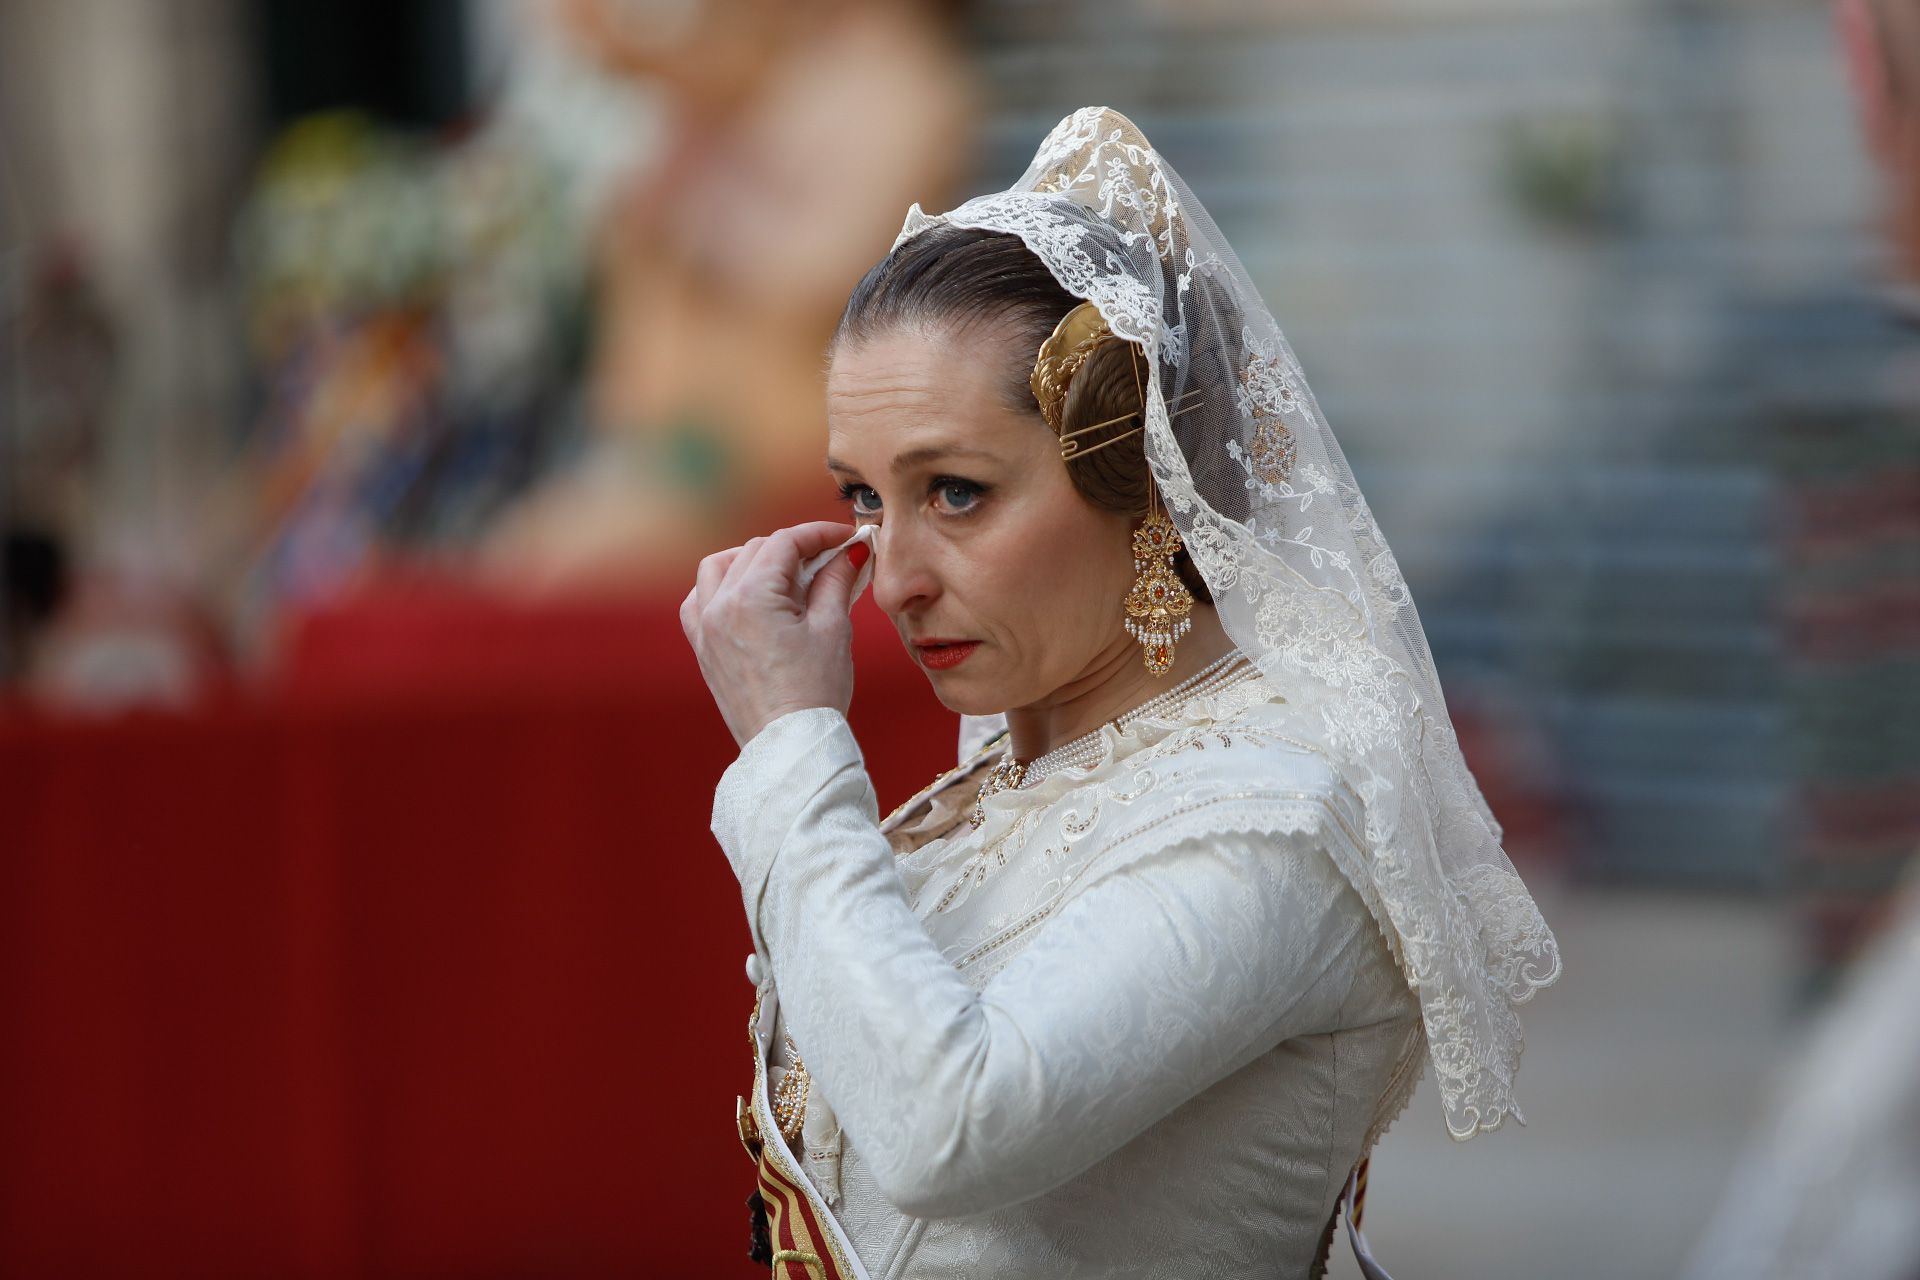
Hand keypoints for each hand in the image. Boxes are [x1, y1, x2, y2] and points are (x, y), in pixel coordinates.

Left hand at [681, 520, 869, 747]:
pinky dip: (720, 588)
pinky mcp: (703, 649)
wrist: (790, 745)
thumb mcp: (833, 629)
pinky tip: (746, 597)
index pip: (784, 543)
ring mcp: (705, 628)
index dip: (818, 534)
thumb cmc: (815, 692)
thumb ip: (836, 581)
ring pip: (717, 568)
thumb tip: (850, 552)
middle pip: (754, 551)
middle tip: (828, 561)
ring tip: (784, 575)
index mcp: (751, 597)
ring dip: (750, 560)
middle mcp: (719, 606)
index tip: (844, 538)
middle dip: (792, 549)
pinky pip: (699, 601)